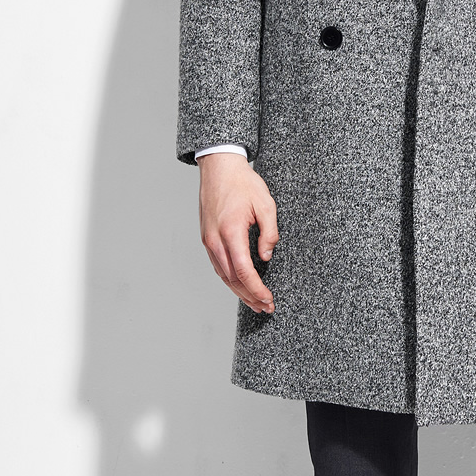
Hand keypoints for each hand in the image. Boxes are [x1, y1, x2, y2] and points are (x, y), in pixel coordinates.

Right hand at [198, 152, 278, 313]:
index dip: (257, 289)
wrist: (219, 168)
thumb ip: (269, 232)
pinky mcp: (207, 238)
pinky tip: (239, 285)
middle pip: (232, 279)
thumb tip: (266, 257)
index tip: (268, 299)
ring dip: (239, 292)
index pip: (244, 271)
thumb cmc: (243, 183)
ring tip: (255, 303)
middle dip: (249, 296)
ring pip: (223, 275)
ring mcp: (208, 240)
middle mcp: (216, 240)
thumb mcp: (265, 204)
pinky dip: (229, 279)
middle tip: (265, 308)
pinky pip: (218, 266)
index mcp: (231, 231)